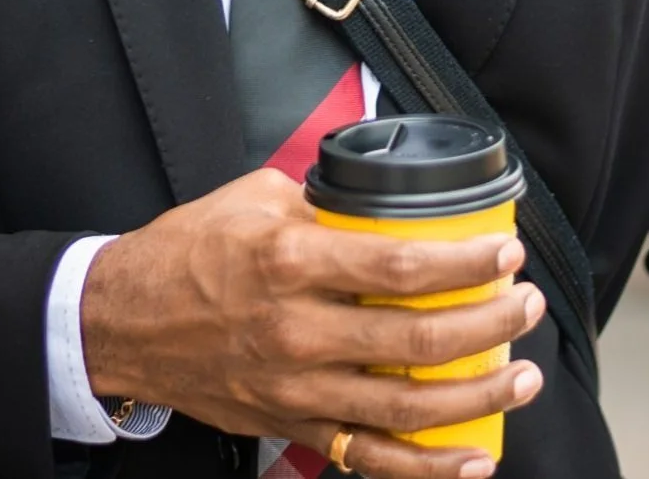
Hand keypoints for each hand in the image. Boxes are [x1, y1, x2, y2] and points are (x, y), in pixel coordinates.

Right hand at [80, 168, 544, 478]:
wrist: (124, 320)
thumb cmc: (188, 250)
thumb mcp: (254, 197)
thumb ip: (322, 203)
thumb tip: (379, 202)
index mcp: (292, 263)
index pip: (401, 266)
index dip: (466, 264)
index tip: (505, 254)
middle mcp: (299, 331)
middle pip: (418, 343)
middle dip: (489, 325)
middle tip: (524, 307)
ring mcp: (297, 389)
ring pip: (408, 410)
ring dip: (478, 396)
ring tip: (521, 374)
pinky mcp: (291, 426)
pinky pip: (370, 459)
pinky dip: (428, 469)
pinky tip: (474, 457)